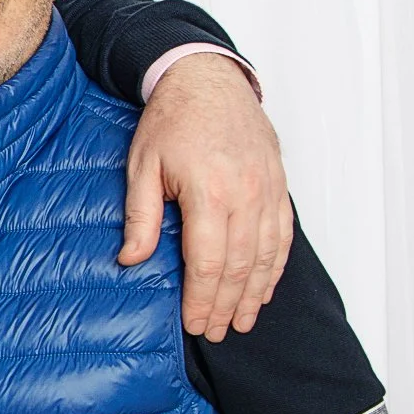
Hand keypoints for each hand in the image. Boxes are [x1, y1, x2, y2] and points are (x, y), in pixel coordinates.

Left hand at [119, 53, 290, 338]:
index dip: (201, 298)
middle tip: (215, 333)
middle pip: (240, 266)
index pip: (208, 262)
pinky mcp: (278, 184)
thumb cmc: (171, 121)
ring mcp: (267, 190)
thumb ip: (140, 217)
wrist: (207, 80)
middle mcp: (246, 194)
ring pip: (266, 255)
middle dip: (226, 305)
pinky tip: (264, 288)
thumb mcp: (142, 167)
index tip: (193, 324)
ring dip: (254, 294)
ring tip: (240, 322)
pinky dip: (275, 266)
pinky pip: (282, 235)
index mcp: (210, 192)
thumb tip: (131, 260)